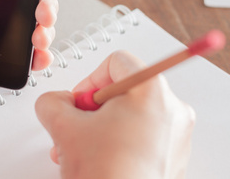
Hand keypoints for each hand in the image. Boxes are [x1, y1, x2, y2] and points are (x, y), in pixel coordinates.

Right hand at [35, 51, 194, 178]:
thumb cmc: (108, 176)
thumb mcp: (64, 128)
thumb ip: (52, 102)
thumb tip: (55, 101)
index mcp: (150, 90)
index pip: (117, 61)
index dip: (90, 80)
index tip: (81, 102)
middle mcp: (172, 108)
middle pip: (125, 89)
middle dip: (94, 109)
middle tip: (81, 127)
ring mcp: (177, 133)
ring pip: (133, 113)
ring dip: (104, 127)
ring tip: (87, 147)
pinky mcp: (175, 154)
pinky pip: (145, 133)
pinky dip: (123, 140)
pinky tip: (104, 158)